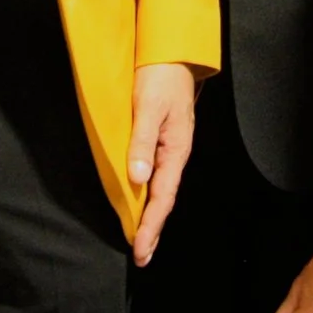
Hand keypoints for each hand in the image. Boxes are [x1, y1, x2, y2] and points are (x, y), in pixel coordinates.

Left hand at [127, 62, 197, 266]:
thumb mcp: (148, 107)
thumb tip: (137, 178)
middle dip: (153, 230)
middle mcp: (174, 154)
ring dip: (150, 216)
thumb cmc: (161, 78)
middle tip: (142, 257)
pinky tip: (141, 202)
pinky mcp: (161, 140)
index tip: (140, 250)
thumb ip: (142, 142)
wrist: (172, 55)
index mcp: (176, 150)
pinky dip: (147, 195)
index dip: (151, 226)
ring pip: (159, 190)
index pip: (162, 197)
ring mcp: (168, 148)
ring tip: (142, 241)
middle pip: (163, 200)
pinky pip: (154, 175)